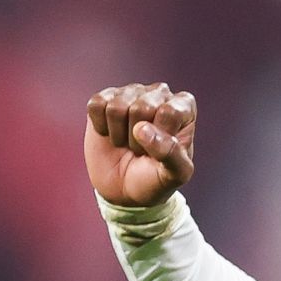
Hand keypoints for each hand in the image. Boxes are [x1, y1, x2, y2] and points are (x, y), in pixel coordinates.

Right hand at [84, 82, 195, 206]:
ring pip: (117, 107)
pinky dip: (100, 127)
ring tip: (127, 142)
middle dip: (137, 138)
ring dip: (118, 133)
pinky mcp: (105, 97)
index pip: (170, 112)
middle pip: (142, 108)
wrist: (125, 187)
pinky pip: (96, 105)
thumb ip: (171, 154)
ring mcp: (131, 92)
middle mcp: (159, 93)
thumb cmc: (156, 177)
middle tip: (141, 149)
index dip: (159, 138)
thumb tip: (142, 129)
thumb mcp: (175, 175)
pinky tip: (110, 133)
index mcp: (184, 107)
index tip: (160, 151)